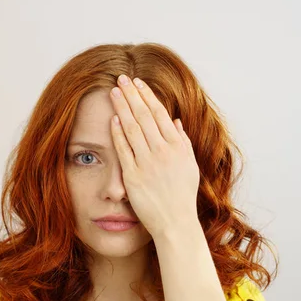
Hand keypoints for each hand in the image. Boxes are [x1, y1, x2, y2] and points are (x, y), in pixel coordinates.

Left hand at [109, 74, 199, 237]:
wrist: (176, 222)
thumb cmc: (182, 195)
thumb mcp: (188, 165)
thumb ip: (182, 141)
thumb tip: (175, 121)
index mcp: (177, 147)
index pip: (159, 114)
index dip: (147, 96)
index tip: (138, 82)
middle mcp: (163, 152)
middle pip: (144, 116)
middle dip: (132, 94)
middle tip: (121, 78)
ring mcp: (148, 163)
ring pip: (132, 129)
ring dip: (122, 108)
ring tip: (113, 92)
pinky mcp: (134, 176)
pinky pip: (124, 150)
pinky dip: (118, 134)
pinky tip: (112, 119)